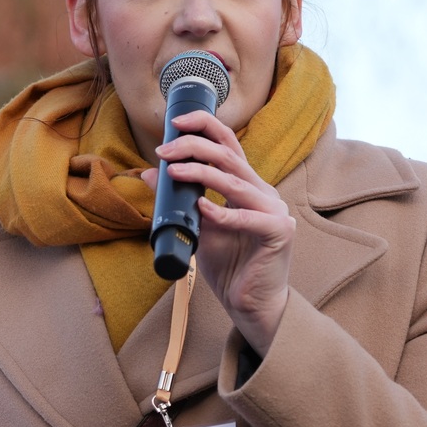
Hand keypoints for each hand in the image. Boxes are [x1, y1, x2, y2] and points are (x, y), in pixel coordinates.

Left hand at [143, 110, 295, 354]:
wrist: (252, 305)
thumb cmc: (229, 266)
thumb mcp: (198, 228)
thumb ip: (179, 202)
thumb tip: (148, 174)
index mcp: (247, 186)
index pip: (229, 144)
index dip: (205, 126)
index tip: (175, 121)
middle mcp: (263, 192)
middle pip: (230, 156)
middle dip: (194, 146)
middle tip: (163, 149)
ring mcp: (274, 211)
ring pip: (236, 181)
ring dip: (201, 172)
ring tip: (173, 170)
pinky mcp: (278, 233)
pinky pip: (248, 218)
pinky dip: (222, 212)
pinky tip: (202, 208)